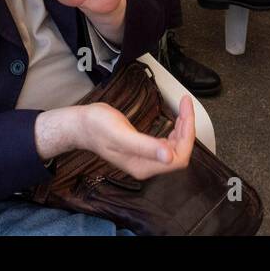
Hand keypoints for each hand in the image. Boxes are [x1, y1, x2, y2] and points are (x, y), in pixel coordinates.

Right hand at [77, 94, 195, 180]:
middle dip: (187, 128)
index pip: (178, 157)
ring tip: (183, 108)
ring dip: (183, 129)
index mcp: (143, 166)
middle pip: (179, 152)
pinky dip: (175, 131)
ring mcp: (145, 159)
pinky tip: (175, 121)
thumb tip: (168, 156)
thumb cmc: (98, 127)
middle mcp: (147, 166)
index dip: (187, 135)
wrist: (82, 125)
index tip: (186, 110)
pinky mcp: (143, 150)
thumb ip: (145, 147)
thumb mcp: (122, 135)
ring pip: (175, 148)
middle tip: (185, 104)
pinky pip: (167, 144)